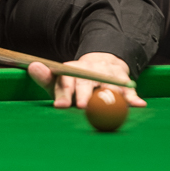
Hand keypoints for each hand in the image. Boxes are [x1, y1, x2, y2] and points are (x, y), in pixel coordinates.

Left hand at [27, 52, 145, 108]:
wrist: (100, 64)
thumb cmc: (75, 81)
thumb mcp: (58, 81)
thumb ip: (46, 79)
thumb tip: (31, 66)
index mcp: (71, 71)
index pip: (66, 81)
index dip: (63, 94)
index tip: (59, 105)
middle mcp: (88, 70)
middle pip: (86, 82)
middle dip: (84, 94)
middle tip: (82, 107)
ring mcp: (106, 73)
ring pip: (108, 84)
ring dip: (111, 94)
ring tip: (114, 105)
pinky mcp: (121, 77)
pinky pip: (127, 90)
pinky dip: (132, 98)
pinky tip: (138, 104)